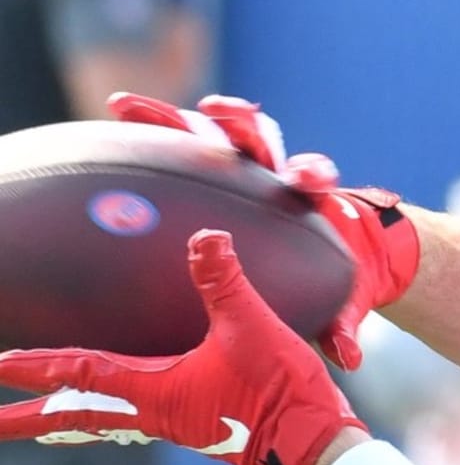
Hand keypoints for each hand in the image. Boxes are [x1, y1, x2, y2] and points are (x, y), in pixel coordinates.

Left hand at [0, 230, 365, 464]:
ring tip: (44, 414)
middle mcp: (155, 414)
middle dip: (31, 418)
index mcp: (156, 393)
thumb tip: (205, 237)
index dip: (39, 367)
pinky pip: (136, 415)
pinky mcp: (198, 421)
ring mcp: (176, 421)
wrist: (310, 439)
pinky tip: (126, 398)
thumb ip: (224, 281)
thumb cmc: (277, 390)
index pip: (82, 376)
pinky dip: (112, 408)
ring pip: (105, 418)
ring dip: (69, 413)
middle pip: (78, 416)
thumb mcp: (251, 326)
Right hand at [107, 92, 420, 370]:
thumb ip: (342, 324)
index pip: (313, 177)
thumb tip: (349, 357)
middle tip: (216, 110)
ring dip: (176, 117)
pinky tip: (105, 130)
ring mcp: (244, 167)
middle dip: (240, 123)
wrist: (333, 248)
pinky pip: (179, 146)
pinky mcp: (215, 169)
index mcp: (308, 199)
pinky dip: (149, 134)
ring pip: (211, 133)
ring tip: (126, 107)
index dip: (310, 172)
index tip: (303, 176)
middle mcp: (276, 173)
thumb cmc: (335, 274)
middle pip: (261, 138)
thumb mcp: (342, 299)